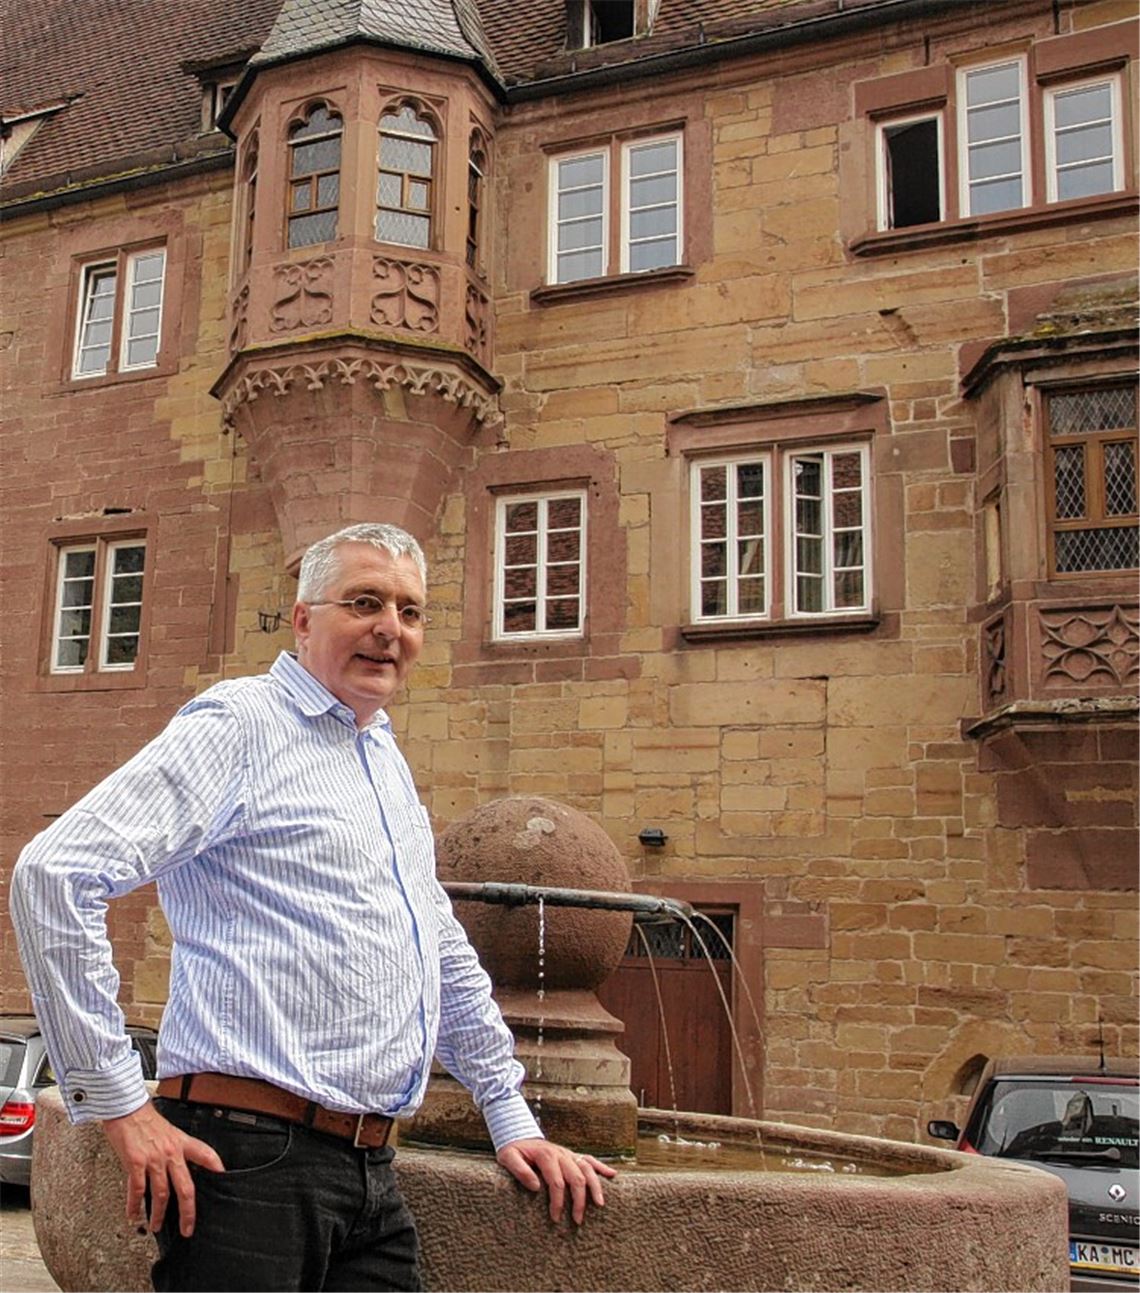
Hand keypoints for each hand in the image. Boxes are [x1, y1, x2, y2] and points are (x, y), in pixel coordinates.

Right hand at [102, 1102, 224, 1237]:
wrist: (126, 1108)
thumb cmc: (145, 1119)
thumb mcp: (168, 1131)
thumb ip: (174, 1148)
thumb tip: (176, 1166)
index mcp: (181, 1142)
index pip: (206, 1154)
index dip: (216, 1167)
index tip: (223, 1179)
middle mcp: (171, 1152)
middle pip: (185, 1187)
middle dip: (187, 1212)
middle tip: (187, 1228)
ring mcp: (154, 1159)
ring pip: (161, 1194)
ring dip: (158, 1214)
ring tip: (156, 1225)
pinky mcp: (135, 1162)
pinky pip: (137, 1190)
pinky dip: (134, 1206)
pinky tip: (133, 1215)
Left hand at [495, 1138, 615, 1224]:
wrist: (517, 1133)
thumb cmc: (512, 1150)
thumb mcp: (508, 1158)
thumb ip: (519, 1171)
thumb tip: (536, 1186)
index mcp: (546, 1155)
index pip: (557, 1182)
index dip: (558, 1202)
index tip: (555, 1218)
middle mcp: (561, 1153)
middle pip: (576, 1178)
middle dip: (579, 1200)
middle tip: (577, 1220)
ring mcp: (568, 1153)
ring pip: (587, 1169)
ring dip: (595, 1187)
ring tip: (600, 1205)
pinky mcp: (571, 1155)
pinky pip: (589, 1159)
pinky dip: (601, 1167)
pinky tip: (612, 1175)